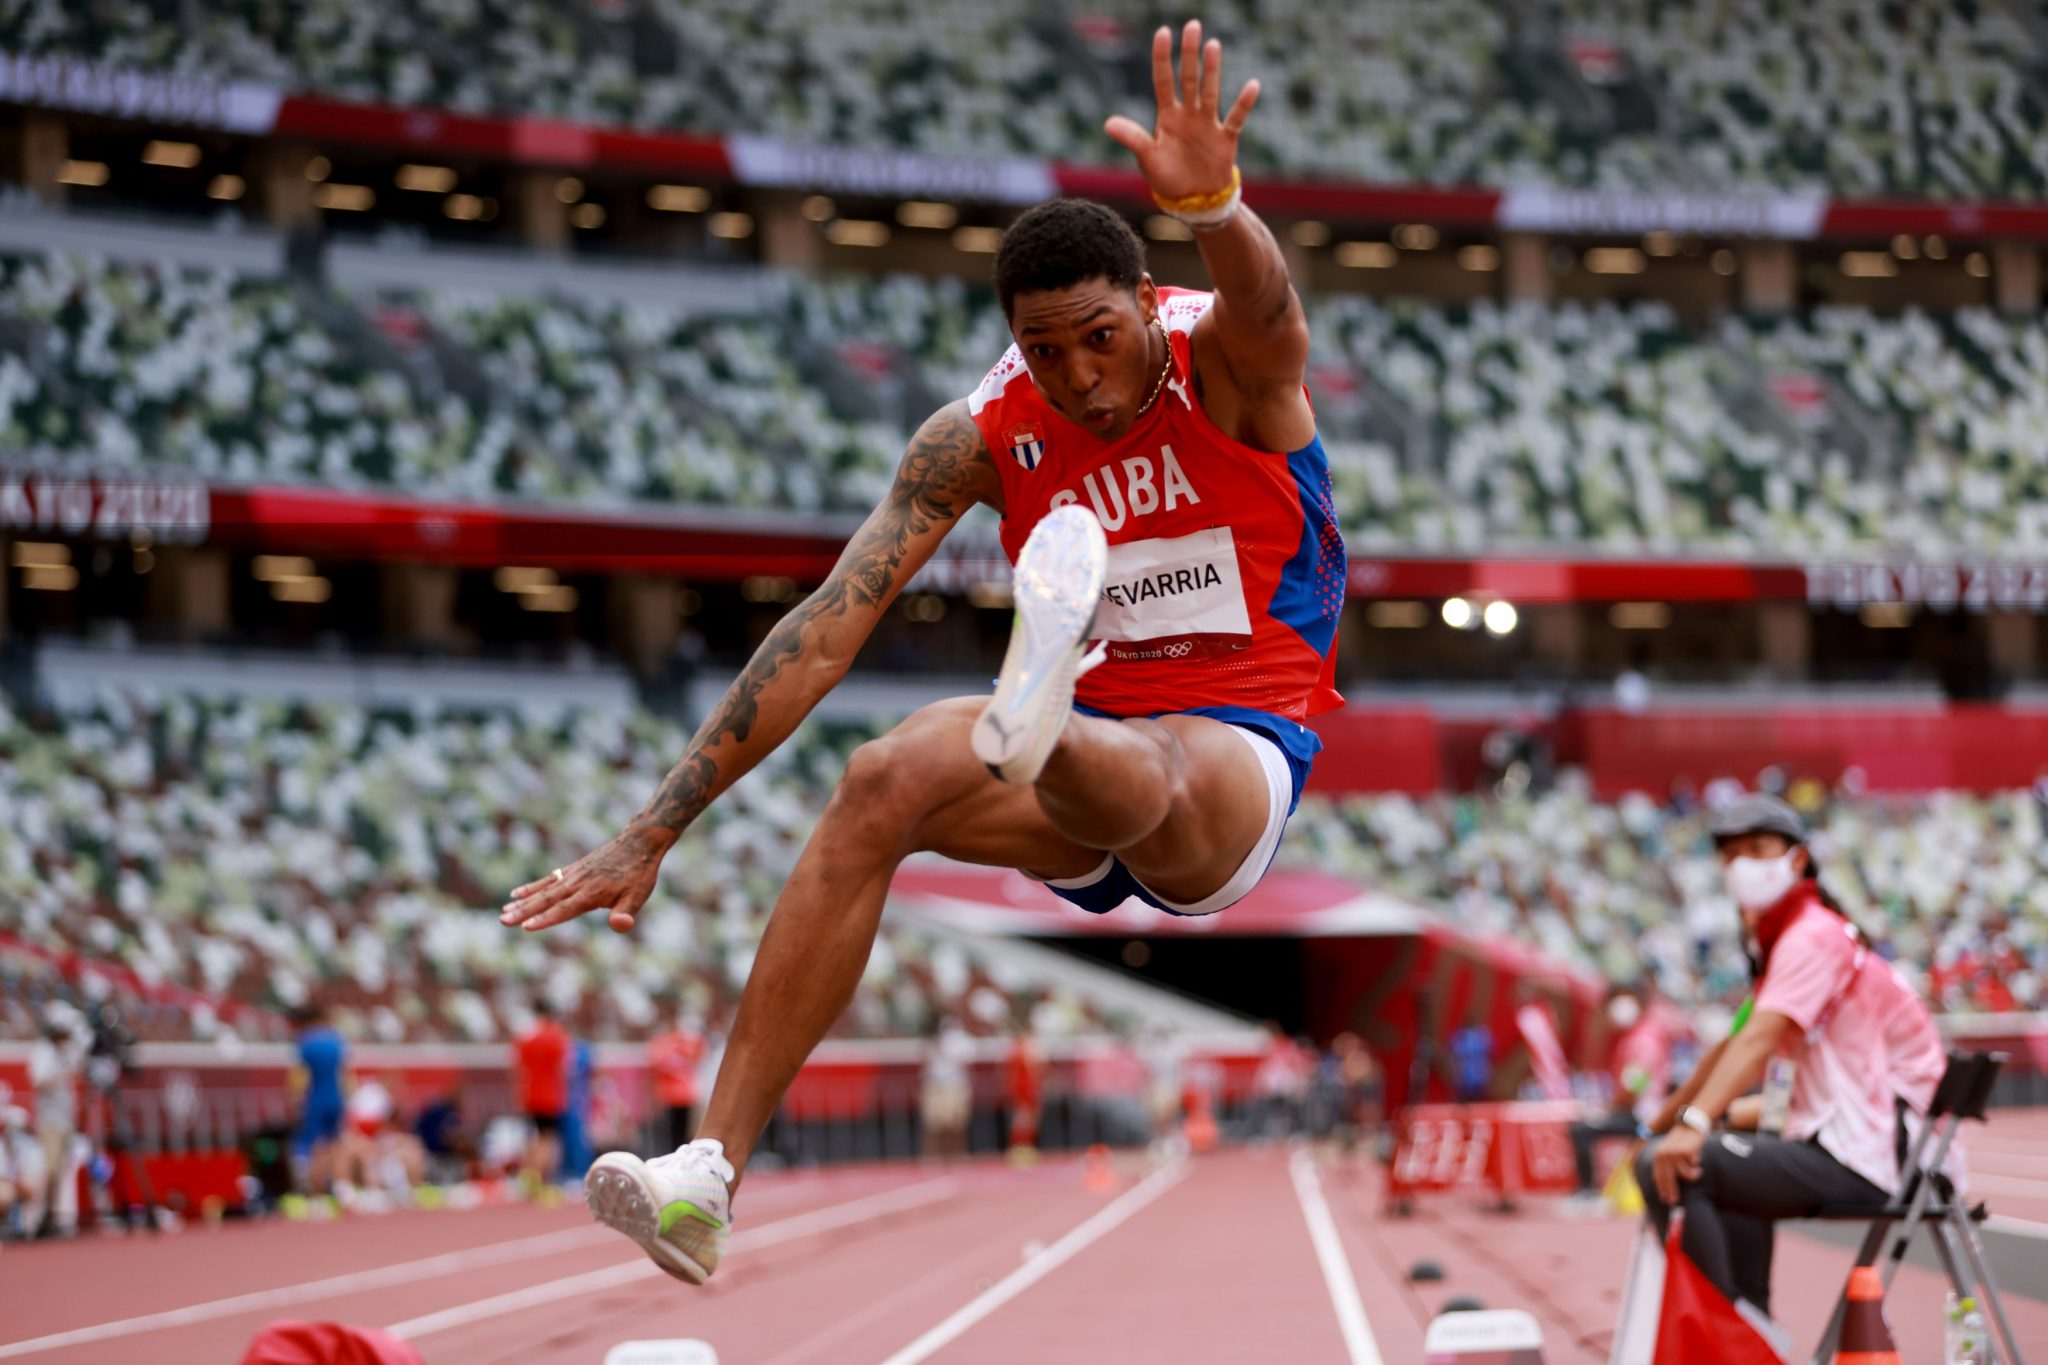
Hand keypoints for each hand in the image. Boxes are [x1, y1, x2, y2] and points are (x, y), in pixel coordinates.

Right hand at [501, 824, 673, 933]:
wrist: (639, 842)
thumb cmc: (639, 874)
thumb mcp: (638, 897)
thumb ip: (626, 914)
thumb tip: (620, 925)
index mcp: (591, 893)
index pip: (565, 910)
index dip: (546, 920)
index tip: (526, 927)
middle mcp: (577, 883)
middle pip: (547, 900)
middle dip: (524, 912)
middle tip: (503, 921)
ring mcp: (573, 874)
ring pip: (543, 889)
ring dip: (523, 901)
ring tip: (504, 910)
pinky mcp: (572, 869)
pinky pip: (548, 879)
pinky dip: (532, 886)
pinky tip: (517, 893)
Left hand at [1104, 20, 1257, 202]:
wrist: (1193, 201)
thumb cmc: (1168, 178)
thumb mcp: (1148, 159)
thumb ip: (1133, 138)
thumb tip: (1107, 124)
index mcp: (1168, 116)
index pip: (1163, 81)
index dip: (1162, 58)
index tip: (1162, 33)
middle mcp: (1188, 114)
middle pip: (1188, 78)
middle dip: (1189, 54)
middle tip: (1192, 26)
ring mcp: (1208, 124)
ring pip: (1210, 91)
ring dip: (1212, 70)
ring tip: (1213, 45)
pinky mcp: (1225, 138)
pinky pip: (1236, 117)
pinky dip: (1244, 103)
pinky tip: (1253, 85)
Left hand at [1650, 1125, 1704, 1205]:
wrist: (1689, 1126)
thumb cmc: (1681, 1143)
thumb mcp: (1671, 1154)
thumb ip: (1669, 1167)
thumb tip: (1670, 1187)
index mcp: (1658, 1157)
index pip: (1658, 1176)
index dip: (1662, 1189)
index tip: (1665, 1200)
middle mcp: (1663, 1155)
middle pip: (1667, 1178)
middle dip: (1671, 1190)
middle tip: (1675, 1201)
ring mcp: (1673, 1153)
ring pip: (1683, 1173)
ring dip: (1692, 1175)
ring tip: (1698, 1173)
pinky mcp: (1684, 1151)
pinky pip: (1692, 1165)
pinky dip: (1695, 1164)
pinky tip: (1697, 1159)